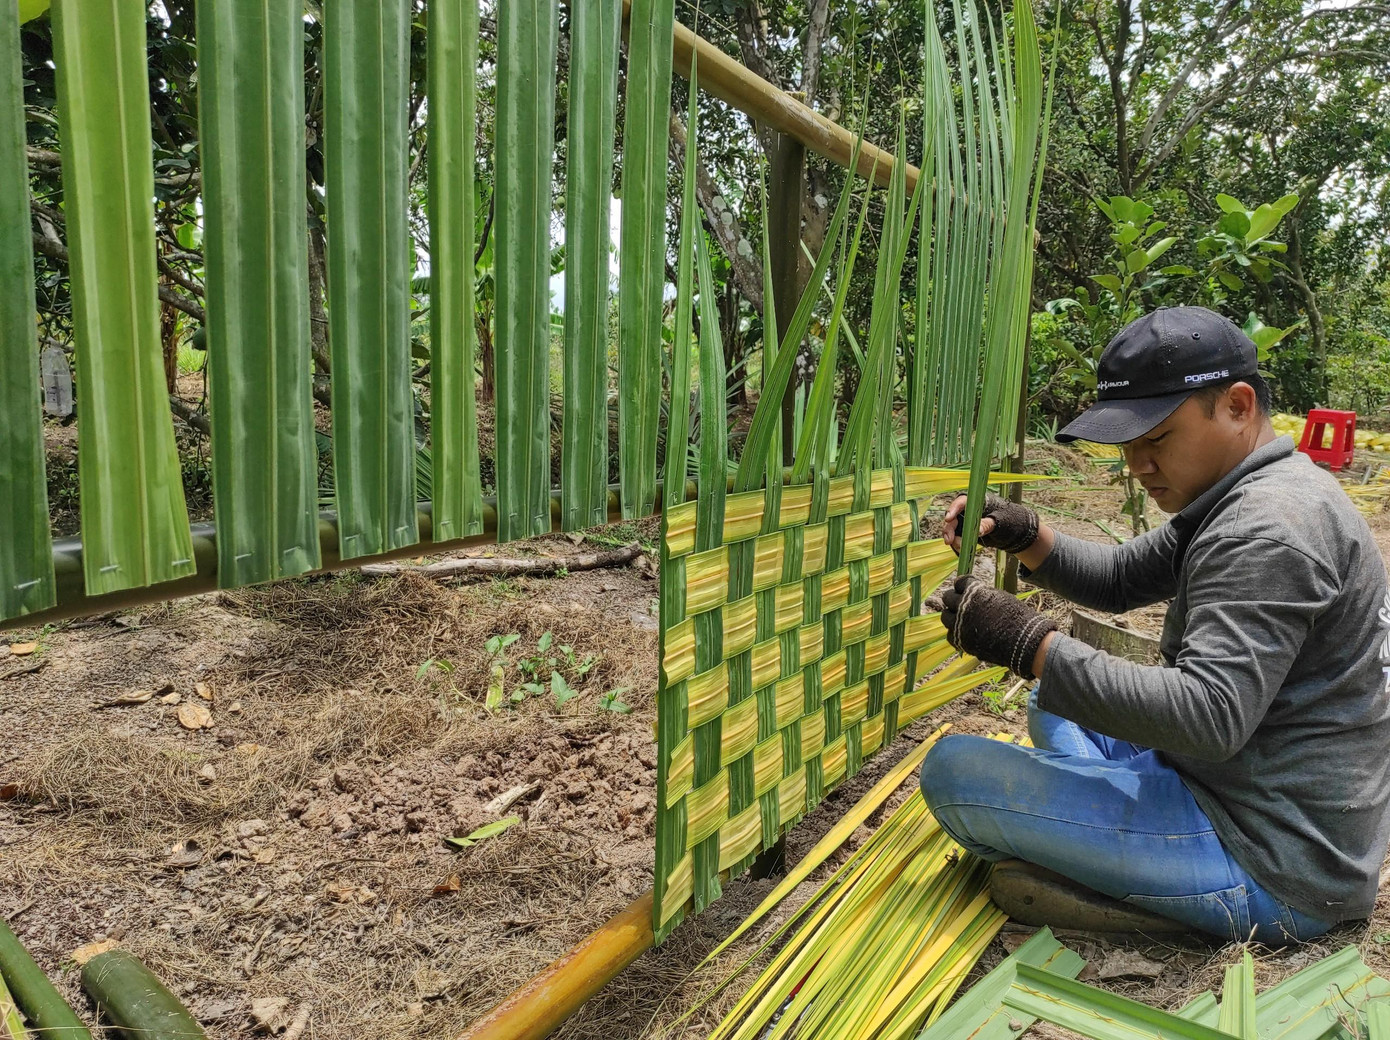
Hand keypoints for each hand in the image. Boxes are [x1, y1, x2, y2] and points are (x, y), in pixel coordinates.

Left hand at [940, 575, 1057, 679]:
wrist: (1025, 641)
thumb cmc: (1018, 617)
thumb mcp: (1000, 597)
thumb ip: (983, 594)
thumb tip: (971, 593)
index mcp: (975, 592)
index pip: (960, 582)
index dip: (962, 584)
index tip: (964, 587)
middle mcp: (964, 607)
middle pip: (948, 598)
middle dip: (953, 598)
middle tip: (959, 602)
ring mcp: (961, 625)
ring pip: (945, 617)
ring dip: (951, 615)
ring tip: (959, 617)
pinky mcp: (963, 641)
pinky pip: (951, 636)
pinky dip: (955, 633)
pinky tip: (963, 631)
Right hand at [943, 493, 1039, 554]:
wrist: (1011, 530)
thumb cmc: (1008, 520)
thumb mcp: (1000, 521)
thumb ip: (988, 524)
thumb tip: (978, 530)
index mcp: (977, 502)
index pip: (962, 502)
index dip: (953, 509)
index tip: (948, 519)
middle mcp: (969, 511)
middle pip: (953, 517)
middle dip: (949, 529)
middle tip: (949, 540)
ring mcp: (966, 521)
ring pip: (952, 529)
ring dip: (953, 538)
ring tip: (960, 547)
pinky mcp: (966, 532)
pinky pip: (957, 537)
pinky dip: (957, 544)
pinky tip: (961, 550)